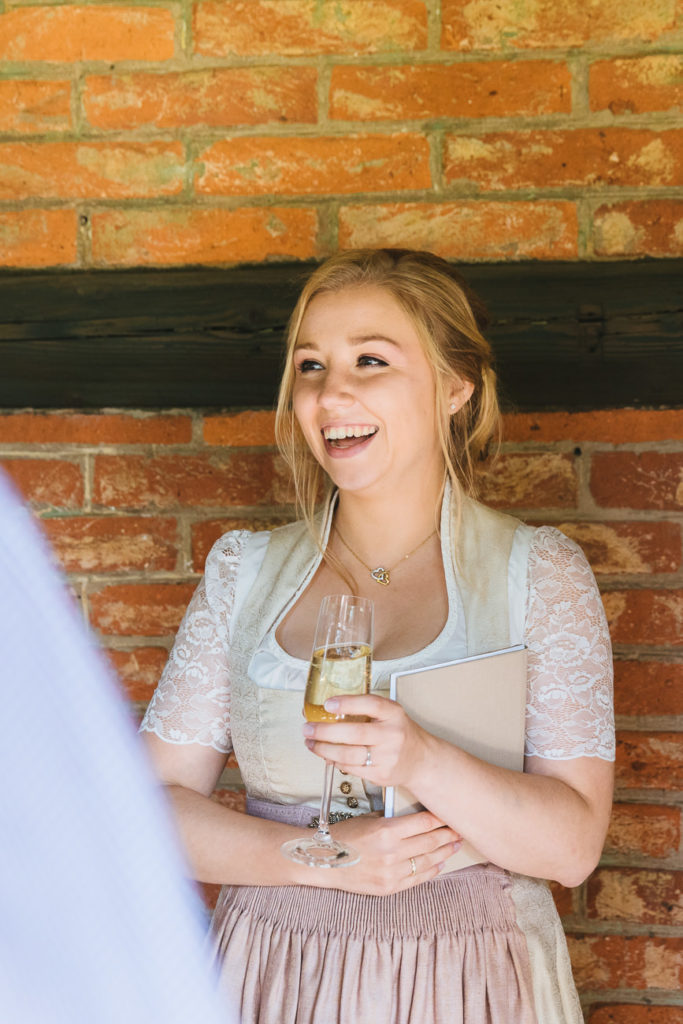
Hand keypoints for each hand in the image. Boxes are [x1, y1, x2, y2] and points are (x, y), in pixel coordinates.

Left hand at [303, 693, 430, 789]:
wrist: (421, 760)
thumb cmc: (398, 732)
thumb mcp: (389, 714)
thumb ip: (363, 709)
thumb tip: (325, 710)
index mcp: (394, 713)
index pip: (370, 704)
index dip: (347, 703)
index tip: (327, 704)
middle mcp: (392, 734)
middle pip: (354, 733)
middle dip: (325, 731)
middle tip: (307, 728)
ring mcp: (387, 757)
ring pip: (348, 755)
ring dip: (324, 750)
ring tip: (311, 743)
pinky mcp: (381, 775)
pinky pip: (351, 768)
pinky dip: (334, 762)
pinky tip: (326, 756)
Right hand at [317, 811, 460, 895]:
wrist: (326, 860)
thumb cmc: (345, 835)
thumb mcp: (369, 819)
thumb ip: (392, 820)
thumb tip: (415, 819)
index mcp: (387, 831)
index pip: (423, 823)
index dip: (439, 820)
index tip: (448, 816)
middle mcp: (392, 852)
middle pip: (430, 841)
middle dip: (447, 835)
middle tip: (458, 830)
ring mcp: (392, 872)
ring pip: (428, 861)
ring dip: (444, 852)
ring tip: (454, 846)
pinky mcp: (389, 888)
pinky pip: (417, 879)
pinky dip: (431, 870)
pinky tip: (439, 864)